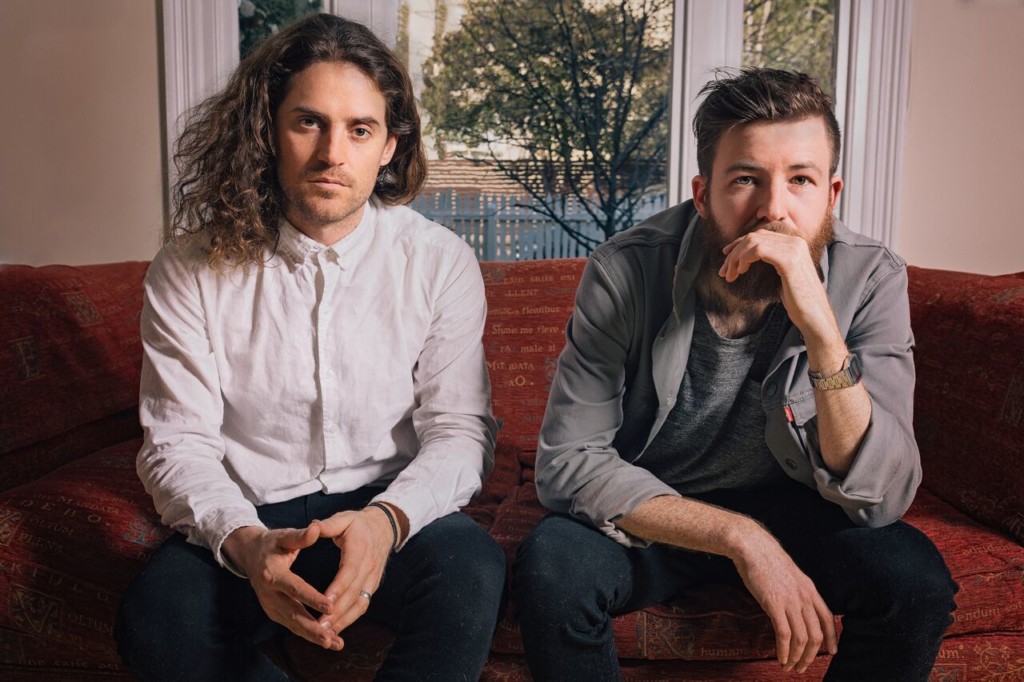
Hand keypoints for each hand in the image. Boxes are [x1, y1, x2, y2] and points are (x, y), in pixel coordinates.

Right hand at [223, 525, 341, 649]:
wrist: (250, 554)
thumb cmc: (272, 543)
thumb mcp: (284, 536)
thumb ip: (301, 536)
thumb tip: (316, 528)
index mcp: (272, 574)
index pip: (295, 588)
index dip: (312, 598)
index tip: (330, 606)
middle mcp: (269, 594)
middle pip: (292, 614)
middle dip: (312, 628)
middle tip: (331, 639)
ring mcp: (269, 605)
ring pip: (293, 624)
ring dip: (313, 636)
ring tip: (334, 643)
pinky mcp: (273, 612)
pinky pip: (292, 625)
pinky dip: (308, 634)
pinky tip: (326, 639)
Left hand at [311, 506, 394, 639]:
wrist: (384, 527)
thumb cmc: (358, 523)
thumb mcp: (343, 518)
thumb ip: (327, 525)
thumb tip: (312, 526)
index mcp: (360, 548)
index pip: (349, 570)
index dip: (338, 587)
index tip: (325, 601)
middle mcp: (369, 565)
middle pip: (354, 592)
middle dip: (338, 611)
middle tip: (319, 626)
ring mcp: (372, 577)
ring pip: (360, 602)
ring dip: (344, 619)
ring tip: (326, 633)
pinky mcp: (373, 585)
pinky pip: (363, 604)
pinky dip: (350, 618)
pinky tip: (336, 628)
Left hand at [720, 229, 837, 343]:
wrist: (814, 316)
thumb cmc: (798, 301)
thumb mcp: (782, 276)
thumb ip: (771, 261)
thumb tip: (745, 258)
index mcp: (794, 243)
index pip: (760, 235)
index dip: (739, 244)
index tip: (725, 256)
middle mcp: (795, 241)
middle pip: (753, 237)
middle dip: (734, 253)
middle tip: (723, 272)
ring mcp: (793, 248)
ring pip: (752, 242)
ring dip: (735, 258)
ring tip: (730, 275)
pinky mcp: (789, 259)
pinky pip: (757, 250)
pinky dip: (744, 259)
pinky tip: (740, 272)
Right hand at [732, 528, 837, 672]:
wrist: (753, 547)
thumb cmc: (766, 560)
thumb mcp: (789, 575)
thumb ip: (795, 591)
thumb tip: (794, 607)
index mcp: (810, 589)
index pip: (828, 619)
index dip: (831, 638)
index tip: (831, 652)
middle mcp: (804, 597)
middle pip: (816, 635)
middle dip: (810, 655)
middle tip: (802, 667)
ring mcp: (790, 601)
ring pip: (801, 638)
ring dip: (796, 657)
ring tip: (789, 667)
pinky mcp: (774, 605)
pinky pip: (784, 635)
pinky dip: (784, 650)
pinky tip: (780, 658)